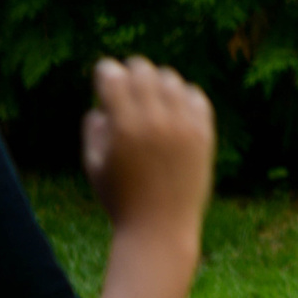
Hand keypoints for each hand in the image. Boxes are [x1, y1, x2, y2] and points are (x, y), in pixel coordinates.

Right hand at [82, 58, 214, 235]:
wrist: (160, 228)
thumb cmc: (119, 199)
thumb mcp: (93, 164)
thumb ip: (94, 129)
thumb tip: (102, 104)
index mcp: (123, 126)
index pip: (113, 75)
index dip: (105, 72)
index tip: (104, 77)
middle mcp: (156, 121)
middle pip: (143, 70)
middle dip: (130, 72)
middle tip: (126, 83)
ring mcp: (184, 125)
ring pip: (171, 79)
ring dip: (156, 82)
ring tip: (149, 98)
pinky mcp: (205, 134)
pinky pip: (196, 96)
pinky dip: (182, 95)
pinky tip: (172, 108)